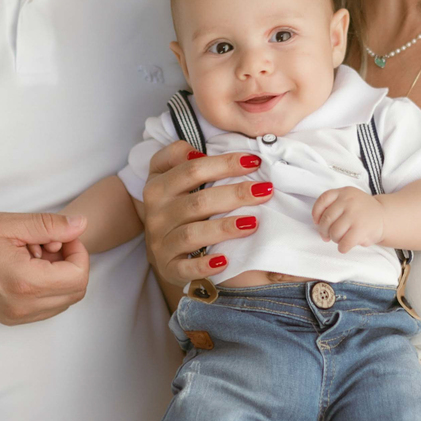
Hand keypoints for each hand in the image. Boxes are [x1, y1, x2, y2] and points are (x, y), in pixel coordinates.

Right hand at [0, 211, 89, 324]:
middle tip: (49, 242)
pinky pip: (44, 307)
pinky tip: (25, 267)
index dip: (78, 251)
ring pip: (62, 302)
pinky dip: (45, 287)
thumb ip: (50, 225)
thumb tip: (81, 225)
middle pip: (74, 292)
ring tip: (33, 254)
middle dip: (71, 264)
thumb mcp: (8, 224)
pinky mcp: (8, 318)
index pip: (78, 276)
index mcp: (24, 283)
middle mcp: (23, 307)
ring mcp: (15, 316)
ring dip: (58, 276)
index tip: (60, 235)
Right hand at [141, 141, 273, 285]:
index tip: (254, 161)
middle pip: (197, 201)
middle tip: (265, 191)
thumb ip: (178, 157)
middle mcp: (156, 214)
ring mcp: (160, 242)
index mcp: (157, 186)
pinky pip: (185, 268)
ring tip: (253, 223)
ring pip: (192, 234)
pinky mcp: (168, 267)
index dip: (224, 163)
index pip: (191, 169)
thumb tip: (198, 151)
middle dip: (234, 194)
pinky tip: (225, 261)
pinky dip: (204, 265)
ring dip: (224, 228)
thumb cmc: (175, 208)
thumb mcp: (170, 178)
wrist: (162, 251)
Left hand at [311, 186, 385, 252]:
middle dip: (324, 231)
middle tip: (328, 235)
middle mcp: (349, 201)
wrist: (385, 217)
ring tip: (340, 238)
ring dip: (334, 239)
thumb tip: (318, 224)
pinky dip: (342, 248)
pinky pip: (344, 242)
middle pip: (326, 219)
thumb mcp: (349, 199)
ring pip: (334, 232)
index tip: (317, 222)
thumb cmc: (362, 211)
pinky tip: (345, 246)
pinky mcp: (361, 229)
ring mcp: (355, 215)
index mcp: (344, 192)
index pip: (323, 200)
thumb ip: (334, 206)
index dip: (316, 213)